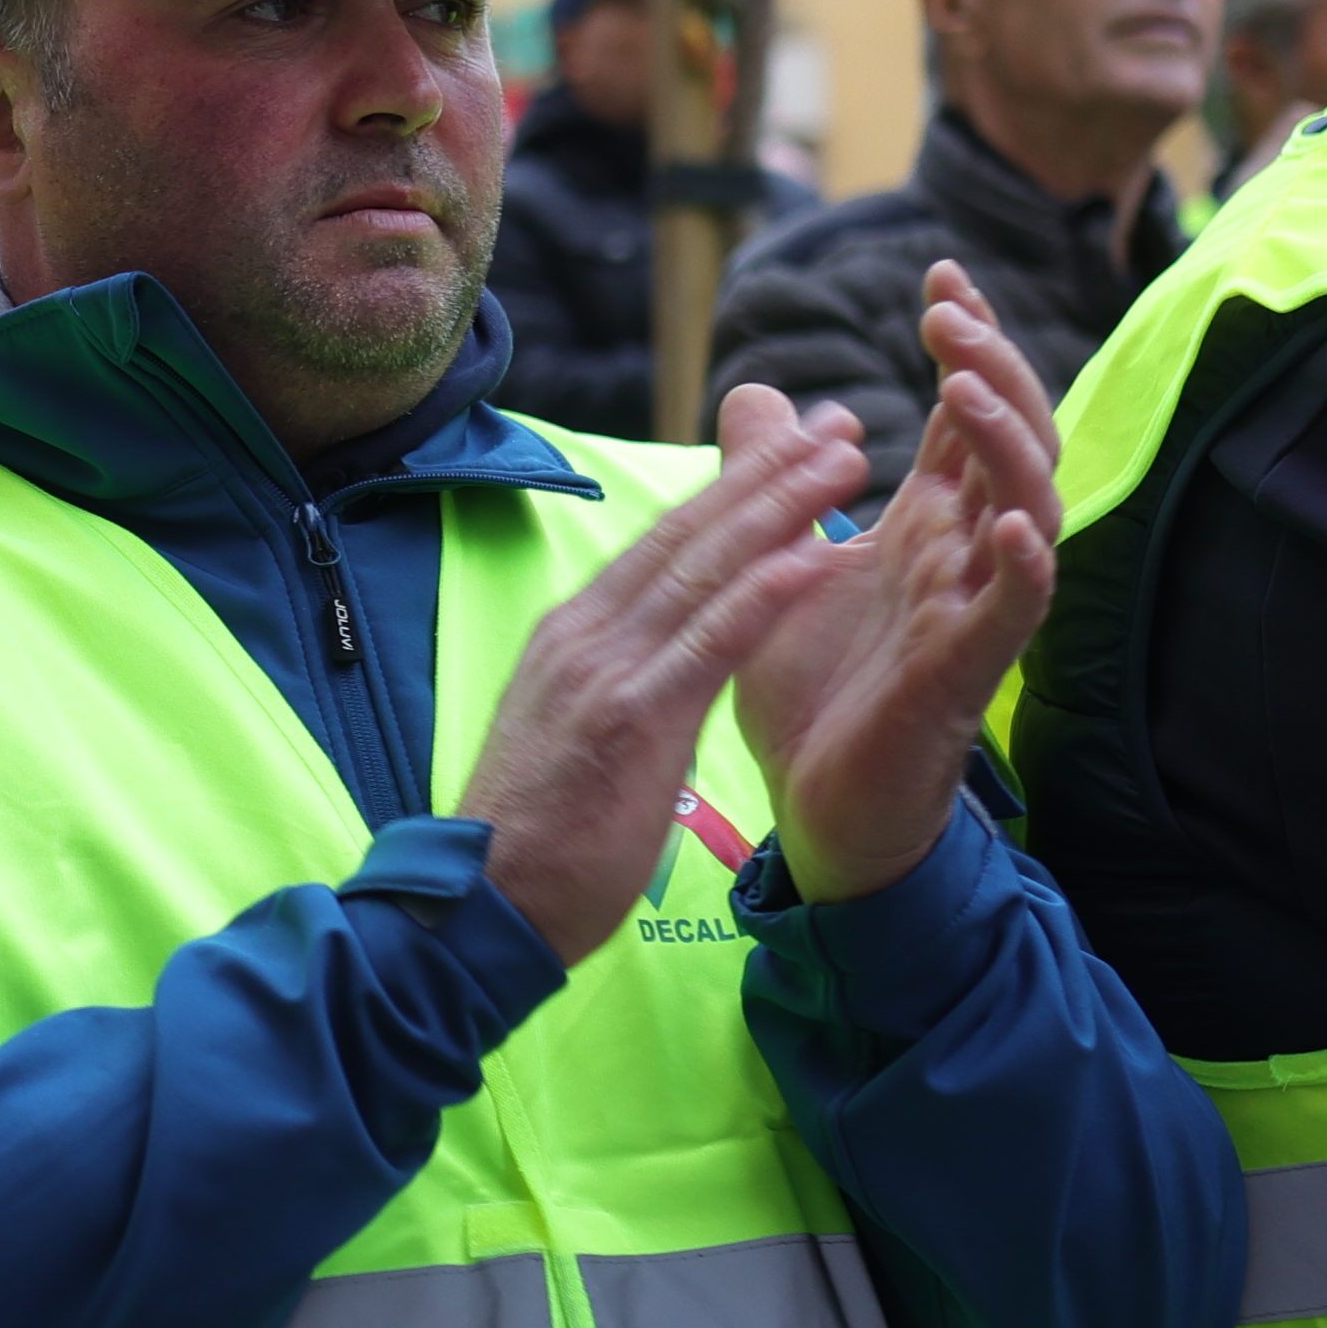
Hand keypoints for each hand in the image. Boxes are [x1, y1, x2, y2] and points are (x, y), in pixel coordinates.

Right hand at [455, 395, 866, 964]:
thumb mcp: (577, 735)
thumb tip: (674, 662)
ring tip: (844, 461)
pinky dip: (763, 593)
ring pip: (706, 570)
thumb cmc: (537, 837)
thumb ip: (626, 683)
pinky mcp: (630, 718)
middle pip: (690, 534)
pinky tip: (815, 554)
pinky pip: (709, 643)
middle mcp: (587, 634)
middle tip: (836, 422)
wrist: (481, 906)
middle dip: (768, 472)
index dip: (733, 490)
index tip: (793, 447)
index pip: (663, 545)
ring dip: (781, 509)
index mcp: (575, 635)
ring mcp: (605, 670)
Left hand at [723, 265, 1065, 906]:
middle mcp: (963, 554)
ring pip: (1026, 510)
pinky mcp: (966, 674)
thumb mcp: (777, 559)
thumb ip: (772, 477)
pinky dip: (1022, 567)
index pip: (963, 415)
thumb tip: (756, 393)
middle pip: (1010, 442)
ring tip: (964, 389)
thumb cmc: (816, 686)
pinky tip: (1012, 525)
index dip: (967, 344)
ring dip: (1005, 446)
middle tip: (948, 313)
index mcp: (926, 522)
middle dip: (991, 371)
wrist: (816, 805)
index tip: (940, 274)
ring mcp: (973, 610)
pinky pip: (1014, 613)